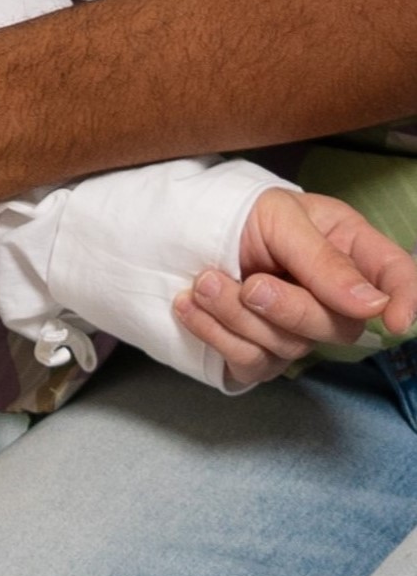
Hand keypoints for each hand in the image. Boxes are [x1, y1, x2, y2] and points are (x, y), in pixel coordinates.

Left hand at [176, 189, 416, 389]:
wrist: (180, 231)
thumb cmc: (239, 213)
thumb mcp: (280, 217)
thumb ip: (323, 259)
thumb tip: (372, 304)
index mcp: (349, 249)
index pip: (396, 277)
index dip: (406, 298)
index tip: (393, 320)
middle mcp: (331, 295)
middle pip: (340, 327)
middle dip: (290, 308)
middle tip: (250, 283)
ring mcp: (297, 330)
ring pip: (290, 348)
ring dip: (238, 315)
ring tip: (204, 281)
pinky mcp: (260, 354)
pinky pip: (250, 362)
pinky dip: (214, 333)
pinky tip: (190, 305)